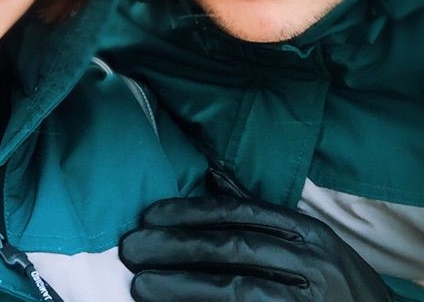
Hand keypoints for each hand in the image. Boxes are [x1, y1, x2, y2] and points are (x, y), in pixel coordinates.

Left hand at [120, 195, 392, 301]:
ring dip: (182, 286)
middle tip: (132, 248)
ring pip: (234, 288)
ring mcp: (305, 300)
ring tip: (142, 285)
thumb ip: (257, 211)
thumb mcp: (305, 238)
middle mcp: (308, 262)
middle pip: (229, 248)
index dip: (190, 211)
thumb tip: (211, 175)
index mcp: (306, 231)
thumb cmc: (332, 277)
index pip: (239, 213)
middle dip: (175, 246)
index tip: (150, 215)